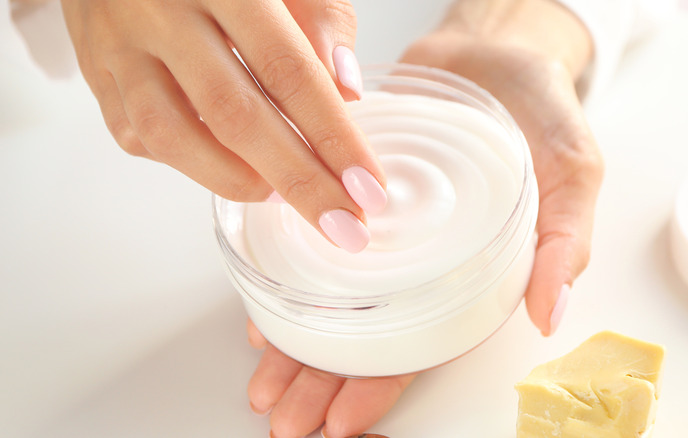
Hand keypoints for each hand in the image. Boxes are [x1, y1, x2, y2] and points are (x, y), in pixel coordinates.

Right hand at [61, 0, 385, 252]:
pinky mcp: (96, 72)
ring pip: (174, 136)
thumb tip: (348, 93)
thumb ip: (320, 18)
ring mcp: (121, 45)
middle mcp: (166, 12)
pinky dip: (189, 164)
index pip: (290, 72)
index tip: (367, 189)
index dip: (333, 138)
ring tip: (282, 199)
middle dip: (299, 181)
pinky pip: (137, 136)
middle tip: (343, 226)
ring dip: (237, 181)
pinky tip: (228, 169)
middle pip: (237, 116)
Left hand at [251, 0, 602, 435]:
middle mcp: (419, 261)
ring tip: (264, 383)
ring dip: (297, 344)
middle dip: (324, 381)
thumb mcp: (570, 170)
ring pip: (335, 300)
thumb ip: (566, 238)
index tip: (341, 420)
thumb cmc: (540, 109)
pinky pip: (313, 241)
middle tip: (286, 416)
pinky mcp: (351, 191)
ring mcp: (382, 230)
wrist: (495, 47)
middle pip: (369, 335)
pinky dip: (288, 276)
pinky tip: (261, 306)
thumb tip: (548, 314)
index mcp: (471, 275)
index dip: (383, 385)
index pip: (423, 344)